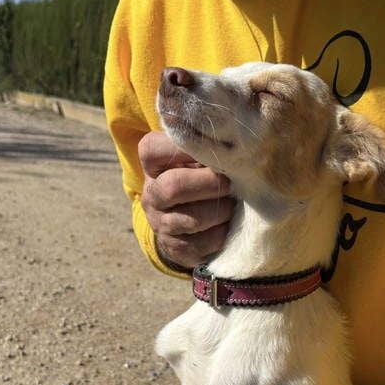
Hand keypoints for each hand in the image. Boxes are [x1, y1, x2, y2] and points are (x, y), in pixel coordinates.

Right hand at [138, 131, 234, 269]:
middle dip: (210, 184)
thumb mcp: (196, 157)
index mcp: (152, 165)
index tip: (212, 149)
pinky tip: (228, 225)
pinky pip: (203, 243)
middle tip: (230, 183)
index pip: (153, 149)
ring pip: (192, 219)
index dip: (185, 147)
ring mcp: (160, 224)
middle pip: (174, 186)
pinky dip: (222, 233)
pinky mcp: (175, 248)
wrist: (189, 223)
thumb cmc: (200, 177)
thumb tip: (234, 137)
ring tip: (233, 205)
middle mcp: (151, 194)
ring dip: (221, 211)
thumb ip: (206, 144)